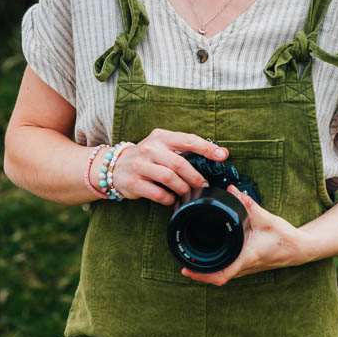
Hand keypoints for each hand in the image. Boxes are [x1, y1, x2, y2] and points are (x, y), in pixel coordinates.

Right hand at [107, 129, 227, 204]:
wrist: (114, 166)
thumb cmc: (146, 157)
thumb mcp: (161, 146)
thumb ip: (181, 150)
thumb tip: (211, 160)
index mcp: (160, 137)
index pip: (188, 140)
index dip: (207, 148)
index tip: (223, 155)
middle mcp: (149, 148)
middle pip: (180, 163)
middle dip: (195, 177)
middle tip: (203, 185)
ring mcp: (140, 166)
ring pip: (170, 178)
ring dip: (183, 188)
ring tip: (188, 193)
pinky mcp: (133, 183)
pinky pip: (158, 194)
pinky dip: (169, 199)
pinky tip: (172, 199)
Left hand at [181, 186, 309, 284]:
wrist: (299, 249)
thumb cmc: (284, 236)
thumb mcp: (267, 218)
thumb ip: (248, 205)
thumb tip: (232, 190)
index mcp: (247, 257)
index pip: (222, 273)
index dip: (203, 274)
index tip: (187, 269)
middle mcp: (245, 267)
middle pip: (216, 278)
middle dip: (198, 273)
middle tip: (182, 262)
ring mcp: (246, 269)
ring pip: (221, 276)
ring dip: (206, 272)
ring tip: (190, 262)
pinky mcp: (247, 266)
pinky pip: (227, 271)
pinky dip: (215, 268)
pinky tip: (207, 260)